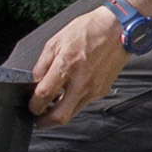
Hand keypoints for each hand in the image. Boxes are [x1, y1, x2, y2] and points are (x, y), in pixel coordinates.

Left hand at [29, 6, 127, 124]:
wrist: (119, 29)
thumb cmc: (89, 30)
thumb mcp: (56, 41)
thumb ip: (42, 65)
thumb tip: (35, 82)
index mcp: (67, 65)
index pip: (43, 96)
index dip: (33, 105)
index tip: (32, 105)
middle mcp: (81, 81)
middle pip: (59, 116)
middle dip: (45, 122)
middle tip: (39, 117)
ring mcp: (93, 89)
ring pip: (72, 113)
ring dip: (59, 112)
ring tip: (53, 103)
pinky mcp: (102, 91)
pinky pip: (83, 103)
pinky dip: (73, 102)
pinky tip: (70, 91)